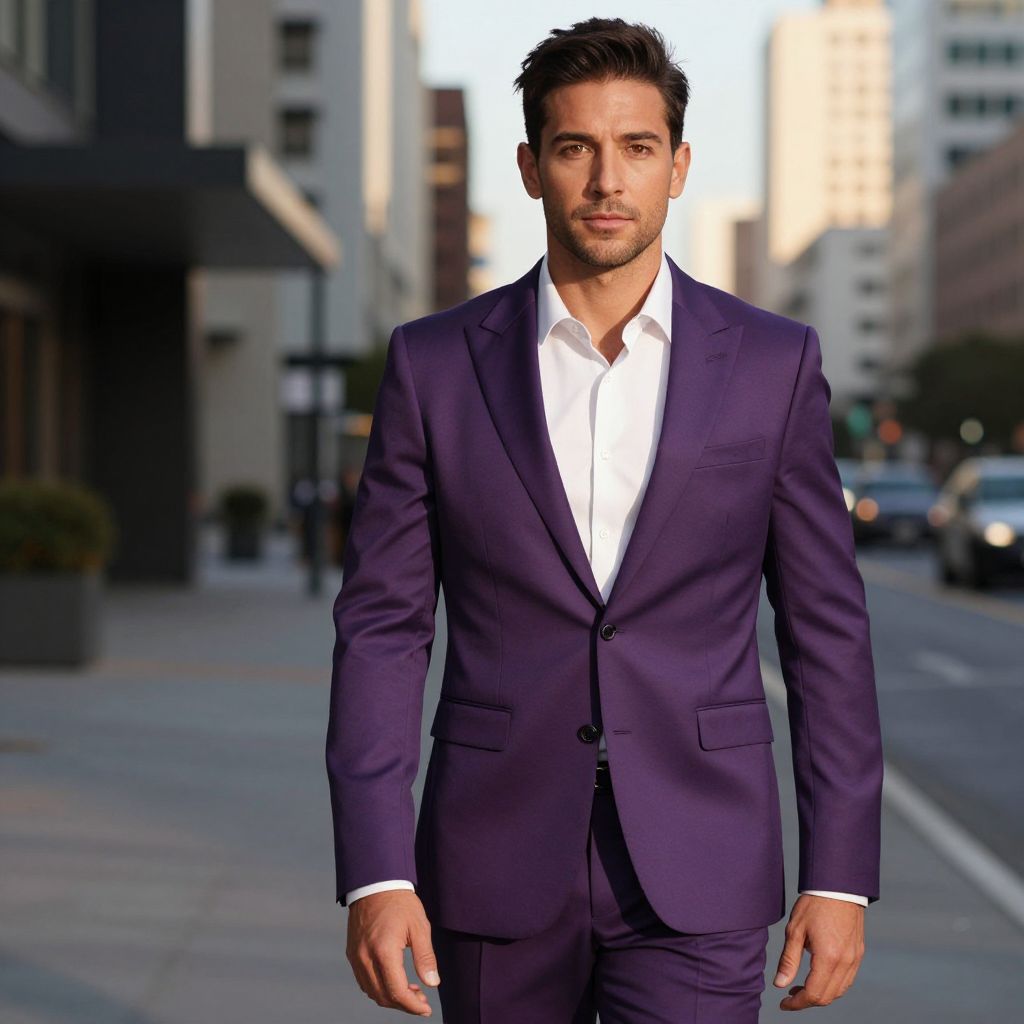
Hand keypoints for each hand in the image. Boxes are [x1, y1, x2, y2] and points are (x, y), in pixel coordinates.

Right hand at [346, 889, 439, 1015]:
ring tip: (411, 991)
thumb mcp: (420, 926)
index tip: (426, 1009)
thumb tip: (432, 983)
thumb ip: (425, 957)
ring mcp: (356, 956)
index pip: (397, 991)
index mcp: (383, 951)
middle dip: (403, 1004)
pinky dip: (378, 988)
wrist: (375, 883)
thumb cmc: (400, 903)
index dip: (413, 1006)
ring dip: (390, 997)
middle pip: (383, 996)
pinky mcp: (352, 953)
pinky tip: (393, 980)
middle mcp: (365, 958)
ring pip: (371, 991)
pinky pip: (363, 981)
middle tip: (422, 1000)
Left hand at [773, 893, 864, 1009]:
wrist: (838, 886)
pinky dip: (833, 985)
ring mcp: (855, 959)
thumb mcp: (795, 930)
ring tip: (801, 987)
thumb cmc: (814, 904)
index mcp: (828, 958)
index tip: (783, 1004)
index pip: (813, 994)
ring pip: (839, 991)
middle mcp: (845, 963)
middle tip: (790, 995)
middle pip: (827, 997)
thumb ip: (788, 960)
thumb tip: (780, 985)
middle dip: (807, 1001)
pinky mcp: (858, 953)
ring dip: (821, 995)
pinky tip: (819, 976)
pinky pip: (847, 980)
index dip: (797, 1004)